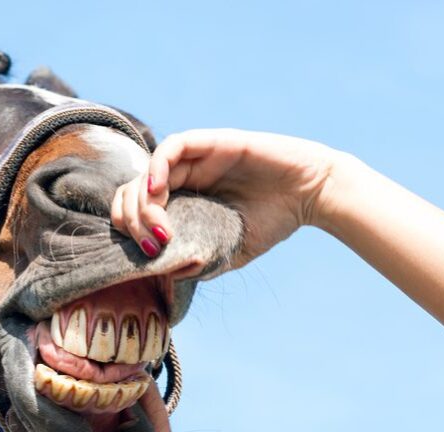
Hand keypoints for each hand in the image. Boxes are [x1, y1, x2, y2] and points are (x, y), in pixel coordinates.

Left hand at [111, 129, 338, 267]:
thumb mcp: (231, 251)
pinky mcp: (212, 142)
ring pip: (148, 172)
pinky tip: (158, 190)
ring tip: (157, 227)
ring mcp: (196, 158)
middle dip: (131, 219)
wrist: (312, 196)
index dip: (131, 229)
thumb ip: (201, 262)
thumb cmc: (274, 221)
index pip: (137, 209)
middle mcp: (184, 177)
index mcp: (183, 201)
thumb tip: (170, 276)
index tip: (146, 253)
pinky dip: (157, 167)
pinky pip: (173, 147)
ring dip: (142, 201)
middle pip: (133, 191)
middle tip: (150, 244)